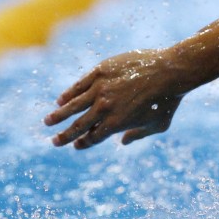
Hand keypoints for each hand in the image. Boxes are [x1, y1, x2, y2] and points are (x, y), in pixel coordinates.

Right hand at [45, 49, 184, 149]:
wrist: (170, 72)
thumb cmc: (168, 102)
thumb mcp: (158, 126)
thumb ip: (138, 135)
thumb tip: (122, 141)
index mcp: (117, 123)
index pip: (94, 137)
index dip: (84, 143)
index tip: (77, 145)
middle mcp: (105, 107)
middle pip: (79, 125)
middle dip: (65, 135)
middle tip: (54, 142)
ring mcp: (100, 89)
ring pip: (74, 105)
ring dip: (59, 115)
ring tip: (48, 122)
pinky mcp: (100, 72)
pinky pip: (79, 85)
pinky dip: (69, 94)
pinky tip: (60, 100)